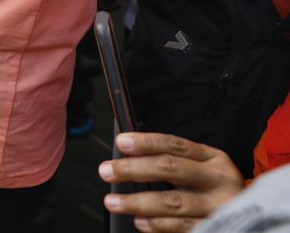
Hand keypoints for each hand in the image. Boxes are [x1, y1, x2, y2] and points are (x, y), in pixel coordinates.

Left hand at [100, 133, 244, 230]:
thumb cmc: (214, 190)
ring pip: (174, 202)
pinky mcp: (219, 228)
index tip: (121, 142)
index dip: (146, 142)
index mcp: (213, 158)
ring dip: (138, 202)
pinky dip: (158, 225)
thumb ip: (171, 160)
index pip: (174, 144)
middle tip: (106, 171)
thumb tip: (127, 156)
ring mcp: (221, 207)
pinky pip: (184, 227)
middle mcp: (220, 180)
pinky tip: (140, 222)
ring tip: (114, 201)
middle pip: (170, 169)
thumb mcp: (201, 168)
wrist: (260, 218)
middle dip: (133, 169)